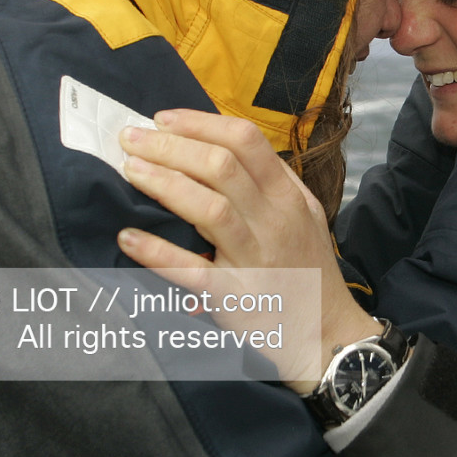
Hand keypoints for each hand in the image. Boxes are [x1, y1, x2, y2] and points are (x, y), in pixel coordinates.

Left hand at [116, 110, 380, 392]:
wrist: (329, 337)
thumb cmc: (309, 272)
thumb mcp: (306, 217)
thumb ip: (271, 182)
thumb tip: (219, 148)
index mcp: (289, 197)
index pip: (246, 141)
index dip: (199, 123)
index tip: (163, 119)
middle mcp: (275, 222)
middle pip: (221, 166)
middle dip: (170, 146)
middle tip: (130, 139)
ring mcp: (256, 260)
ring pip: (208, 208)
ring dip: (163, 182)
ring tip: (129, 170)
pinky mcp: (236, 299)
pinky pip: (192, 271)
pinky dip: (157, 252)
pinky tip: (128, 237)